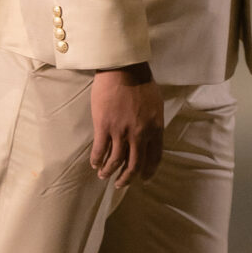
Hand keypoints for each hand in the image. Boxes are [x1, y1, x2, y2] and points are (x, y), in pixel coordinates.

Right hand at [90, 64, 165, 186]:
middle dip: (127, 179)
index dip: (149, 171)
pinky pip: (100, 151)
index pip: (155, 157)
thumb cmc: (141, 81)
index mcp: (155, 128)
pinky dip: (97, 160)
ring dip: (109, 172)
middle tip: (121, 184)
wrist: (123, 68)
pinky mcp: (104, 127)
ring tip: (104, 176)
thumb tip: (149, 136)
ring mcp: (121, 132)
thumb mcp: (156, 104)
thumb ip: (153, 122)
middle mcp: (140, 134)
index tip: (144, 179)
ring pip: (115, 161)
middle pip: (134, 165)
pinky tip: (95, 164)